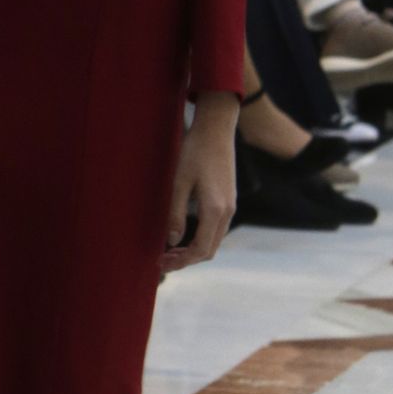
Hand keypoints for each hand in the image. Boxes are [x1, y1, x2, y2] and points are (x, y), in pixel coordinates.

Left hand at [163, 95, 236, 273]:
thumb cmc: (194, 152)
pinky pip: (216, 230)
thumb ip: (175, 214)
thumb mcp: (179, 182)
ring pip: (213, 241)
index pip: (200, 249)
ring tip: (170, 251)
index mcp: (215, 210)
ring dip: (193, 250)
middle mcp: (227, 212)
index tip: (161, 264)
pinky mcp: (229, 200)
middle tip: (162, 261)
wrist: (216, 130)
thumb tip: (172, 242)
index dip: (181, 261)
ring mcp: (230, 206)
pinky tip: (184, 235)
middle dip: (186, 260)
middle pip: (209, 250)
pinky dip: (201, 239)